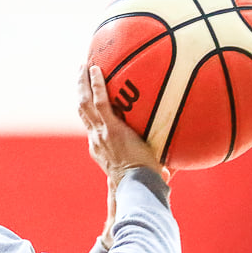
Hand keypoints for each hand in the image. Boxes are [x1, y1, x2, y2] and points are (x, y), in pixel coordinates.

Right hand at [77, 64, 167, 187]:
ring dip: (82, 83)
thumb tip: (171, 173)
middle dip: (80, 91)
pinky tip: (97, 69)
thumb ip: (154, 168)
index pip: (90, 125)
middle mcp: (95, 139)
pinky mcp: (109, 128)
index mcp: (99, 148)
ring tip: (84, 66)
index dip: (88, 111)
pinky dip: (96, 85)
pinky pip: (99, 102)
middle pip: (82, 110)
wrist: (136, 186)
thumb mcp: (141, 172)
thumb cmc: (143, 183)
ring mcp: (100, 133)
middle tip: (81, 74)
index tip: (89, 99)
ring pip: (84, 103)